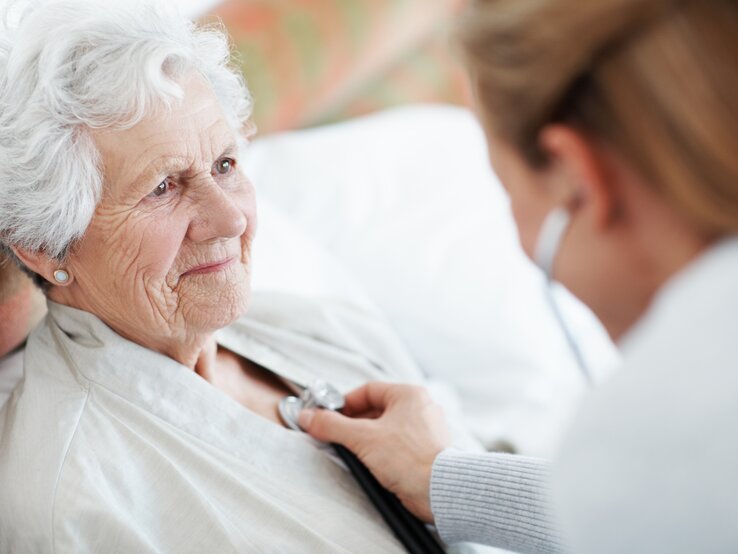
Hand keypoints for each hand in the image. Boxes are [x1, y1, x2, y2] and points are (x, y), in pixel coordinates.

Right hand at [298, 382, 450, 522]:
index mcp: (409, 395)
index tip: (328, 415)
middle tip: (334, 435)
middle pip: (376, 410)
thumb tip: (309, 417)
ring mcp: (424, 431)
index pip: (368, 390)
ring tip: (350, 452)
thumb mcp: (363, 438)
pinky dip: (380, 452)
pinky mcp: (425, 453)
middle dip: (352, 423)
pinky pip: (396, 446)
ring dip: (365, 439)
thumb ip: (332, 425)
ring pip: (385, 429)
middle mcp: (420, 409)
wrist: (440, 491)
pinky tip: (369, 465)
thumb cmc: (411, 458)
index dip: (345, 402)